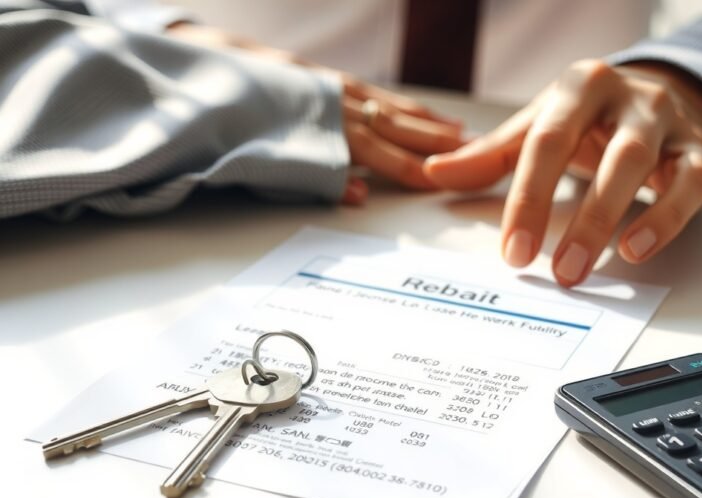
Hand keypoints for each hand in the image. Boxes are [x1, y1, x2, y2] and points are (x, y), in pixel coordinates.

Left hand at [166, 23, 464, 204]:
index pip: (382, 155)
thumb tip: (357, 197)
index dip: (415, 171)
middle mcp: (334, 103)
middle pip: (396, 127)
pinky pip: (374, 91)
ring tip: (459, 132)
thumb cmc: (224, 118)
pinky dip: (401, 102)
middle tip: (472, 154)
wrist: (195, 63)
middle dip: (435, 143)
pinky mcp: (323, 76)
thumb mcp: (262, 159)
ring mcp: (331, 87)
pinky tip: (415, 107)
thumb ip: (312, 178)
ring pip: (390, 106)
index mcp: (322, 128)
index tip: (443, 183)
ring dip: (426, 122)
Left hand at [425, 59, 701, 286]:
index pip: (546, 142)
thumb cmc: (590, 117)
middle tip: (555, 272)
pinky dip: (668, 218)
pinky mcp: (699, 149)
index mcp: (578, 87)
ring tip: (587, 269)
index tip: (514, 252)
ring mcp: (667, 121)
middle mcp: (627, 97)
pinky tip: (637, 248)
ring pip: (645, 168)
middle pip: (604, 156)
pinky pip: (693, 184)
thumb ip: (492, 155)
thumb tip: (435, 173)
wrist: (663, 91)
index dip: (527, 199)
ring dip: (613, 221)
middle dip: (579, 220)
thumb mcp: (540, 125)